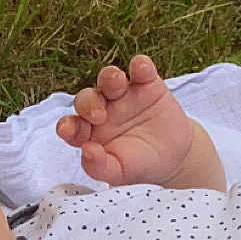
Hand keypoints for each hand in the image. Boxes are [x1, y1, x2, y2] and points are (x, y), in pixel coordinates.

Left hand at [55, 54, 195, 186]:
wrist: (173, 157)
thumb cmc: (139, 166)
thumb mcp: (119, 174)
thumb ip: (99, 167)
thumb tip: (87, 151)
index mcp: (87, 133)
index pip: (70, 126)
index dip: (67, 126)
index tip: (69, 132)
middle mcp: (101, 110)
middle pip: (86, 99)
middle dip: (89, 104)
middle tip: (99, 116)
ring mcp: (123, 95)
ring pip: (109, 79)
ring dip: (110, 77)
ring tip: (116, 84)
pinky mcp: (147, 84)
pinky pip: (141, 69)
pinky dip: (140, 65)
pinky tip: (141, 68)